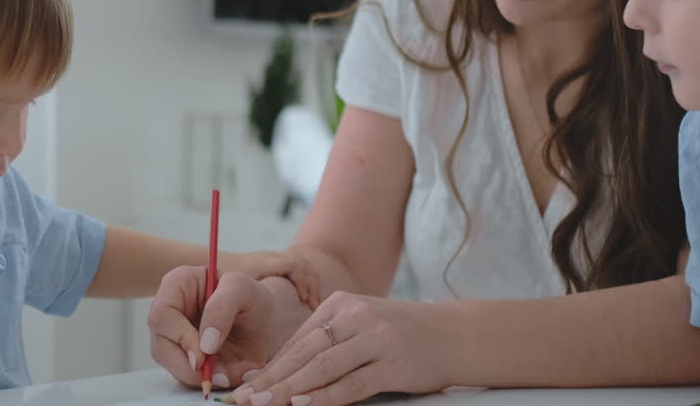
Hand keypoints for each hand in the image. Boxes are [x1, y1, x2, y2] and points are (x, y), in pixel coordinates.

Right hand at [149, 267, 304, 389]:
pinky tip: (229, 373)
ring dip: (200, 377)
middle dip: (188, 366)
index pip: (162, 315)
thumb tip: (204, 345)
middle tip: (218, 374)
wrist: (268, 320)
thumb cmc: (252, 297)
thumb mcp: (244, 289)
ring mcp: (175, 338)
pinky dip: (208, 381)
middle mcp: (170, 312)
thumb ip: (222, 308)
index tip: (204, 354)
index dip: (179, 337)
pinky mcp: (185, 359)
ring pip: (172, 366)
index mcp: (178, 285)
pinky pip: (187, 378)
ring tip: (230, 372)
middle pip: (161, 345)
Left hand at [224, 250, 321, 308]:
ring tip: (315, 303)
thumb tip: (250, 322)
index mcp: (263, 263)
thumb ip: (234, 303)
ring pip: (303, 263)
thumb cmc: (221, 279)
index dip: (302, 280)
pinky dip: (306, 280)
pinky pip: (298, 267)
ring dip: (311, 281)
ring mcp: (275, 258)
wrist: (215, 262)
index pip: (292, 264)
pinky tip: (307, 298)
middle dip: (312, 283)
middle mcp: (271, 257)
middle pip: (302, 262)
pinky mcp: (275, 262)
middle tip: (314, 305)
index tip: (304, 299)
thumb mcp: (229, 290)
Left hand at [229, 291, 454, 405]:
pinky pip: (350, 384)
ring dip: (289, 389)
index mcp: (341, 303)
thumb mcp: (361, 324)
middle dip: (271, 378)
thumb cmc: (401, 334)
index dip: (270, 365)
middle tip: (245, 399)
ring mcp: (375, 339)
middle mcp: (356, 316)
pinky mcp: (392, 364)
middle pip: (304, 353)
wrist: (454, 335)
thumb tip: (283, 370)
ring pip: (322, 367)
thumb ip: (328, 341)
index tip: (246, 386)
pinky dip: (323, 396)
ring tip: (264, 404)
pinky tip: (302, 404)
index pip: (297, 339)